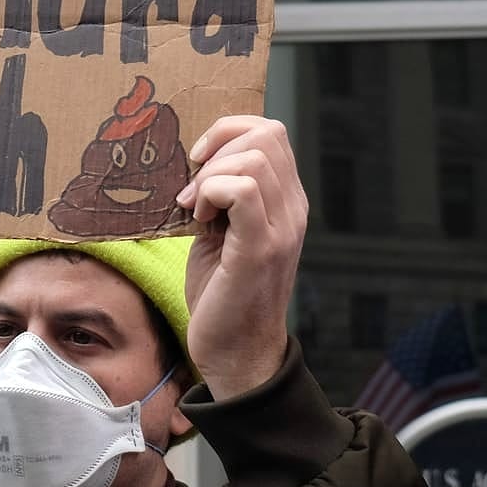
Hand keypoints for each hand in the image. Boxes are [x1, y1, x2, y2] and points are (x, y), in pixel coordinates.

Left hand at [174, 116, 307, 399]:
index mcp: (286, 201)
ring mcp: (282, 228)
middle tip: (193, 189)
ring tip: (195, 210)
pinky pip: (245, 190)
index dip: (228, 133)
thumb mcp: (222, 233)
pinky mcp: (262, 248)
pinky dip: (212, 193)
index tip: (197, 163)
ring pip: (255, 157)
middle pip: (266, 134)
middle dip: (217, 149)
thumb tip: (195, 164)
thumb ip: (222, 197)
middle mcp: (293, 209)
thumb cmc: (223, 295)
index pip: (270, 132)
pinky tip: (199, 220)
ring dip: (211, 175)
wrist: (236, 354)